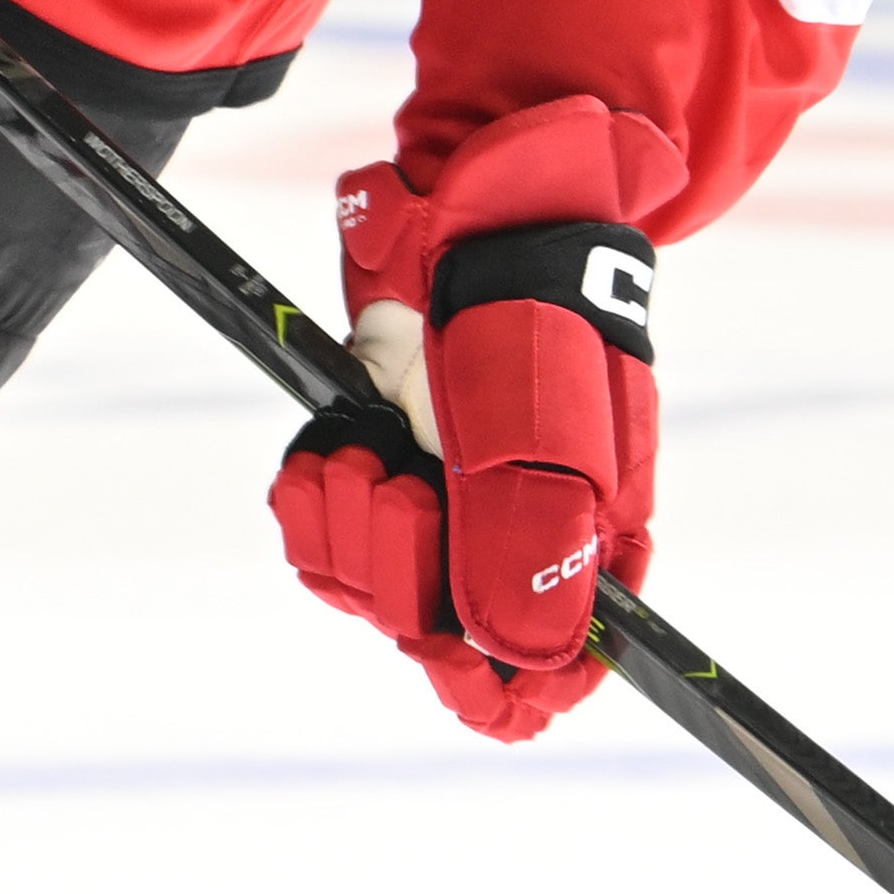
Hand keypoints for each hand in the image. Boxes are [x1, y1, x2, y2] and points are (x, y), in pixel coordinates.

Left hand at [266, 95, 691, 736]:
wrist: (476, 208)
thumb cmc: (537, 315)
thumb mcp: (545, 433)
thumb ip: (529, 549)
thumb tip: (518, 662)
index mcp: (584, 548)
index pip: (543, 680)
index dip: (489, 685)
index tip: (440, 642)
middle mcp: (509, 539)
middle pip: (437, 642)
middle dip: (398, 578)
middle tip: (401, 490)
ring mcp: (440, 502)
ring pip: (368, 592)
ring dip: (347, 530)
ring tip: (361, 455)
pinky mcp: (374, 460)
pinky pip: (320, 533)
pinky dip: (309, 497)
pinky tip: (327, 449)